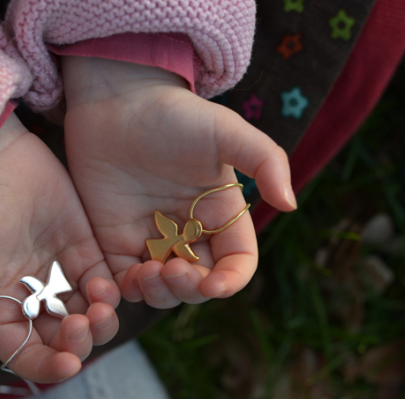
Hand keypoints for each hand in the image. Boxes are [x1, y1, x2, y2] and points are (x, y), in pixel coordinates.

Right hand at [0, 113, 119, 383]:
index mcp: (0, 315)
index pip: (28, 357)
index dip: (48, 367)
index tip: (67, 364)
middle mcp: (33, 304)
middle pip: (65, 342)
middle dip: (79, 344)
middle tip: (83, 326)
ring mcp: (61, 278)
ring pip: (91, 317)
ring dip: (101, 323)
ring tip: (100, 309)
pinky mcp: (84, 252)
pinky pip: (105, 284)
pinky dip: (109, 293)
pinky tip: (103, 285)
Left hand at [62, 56, 295, 307]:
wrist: (116, 99)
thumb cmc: (174, 113)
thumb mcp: (225, 130)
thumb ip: (265, 161)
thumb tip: (290, 204)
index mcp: (221, 215)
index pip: (236, 263)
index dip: (230, 281)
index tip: (214, 284)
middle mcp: (189, 233)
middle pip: (199, 283)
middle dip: (190, 288)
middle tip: (172, 271)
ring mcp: (152, 239)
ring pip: (162, 289)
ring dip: (159, 294)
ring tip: (147, 273)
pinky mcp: (115, 241)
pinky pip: (124, 281)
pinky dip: (127, 290)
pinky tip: (125, 277)